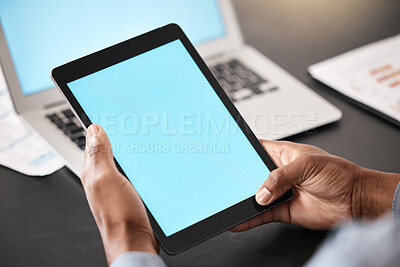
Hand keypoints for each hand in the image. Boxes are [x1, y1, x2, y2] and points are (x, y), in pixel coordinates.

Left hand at [81, 124, 157, 264]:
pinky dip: (138, 162)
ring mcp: (117, 185)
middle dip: (115, 134)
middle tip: (126, 120)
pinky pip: (132, 171)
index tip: (108, 111)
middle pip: (107, 149)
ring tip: (135, 133)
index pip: (92, 141)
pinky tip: (146, 159)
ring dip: (128, 148)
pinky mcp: (131, 192)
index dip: (99, 125)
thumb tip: (93, 129)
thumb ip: (99, 154)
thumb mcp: (106, 179)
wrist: (135, 241)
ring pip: (122, 159)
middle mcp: (103, 178)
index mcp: (93, 171)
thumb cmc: (119, 217)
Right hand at [231, 140, 399, 231]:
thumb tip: (262, 192)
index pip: (255, 148)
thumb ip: (281, 177)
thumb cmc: (338, 174)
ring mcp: (279, 192)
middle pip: (250, 174)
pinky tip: (238, 220)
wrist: (355, 200)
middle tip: (224, 182)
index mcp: (282, 154)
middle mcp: (278, 173)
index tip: (226, 153)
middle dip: (237, 178)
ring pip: (254, 196)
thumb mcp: (307, 165)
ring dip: (242, 200)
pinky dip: (249, 219)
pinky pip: (261, 215)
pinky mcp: (282, 210)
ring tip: (228, 202)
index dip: (240, 150)